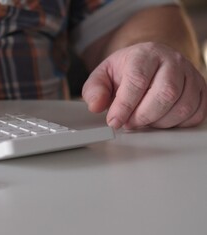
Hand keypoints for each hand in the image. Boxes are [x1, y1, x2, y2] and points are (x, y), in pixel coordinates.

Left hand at [82, 42, 206, 128]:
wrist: (150, 61)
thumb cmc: (126, 70)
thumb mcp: (103, 75)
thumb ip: (94, 90)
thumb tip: (96, 106)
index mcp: (145, 54)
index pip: (138, 80)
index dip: (125, 106)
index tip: (114, 121)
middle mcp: (172, 60)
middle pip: (165, 93)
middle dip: (143, 116)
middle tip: (129, 123)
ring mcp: (190, 74)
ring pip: (183, 106)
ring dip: (160, 122)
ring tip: (143, 120)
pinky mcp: (201, 89)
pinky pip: (197, 113)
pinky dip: (178, 124)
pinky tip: (161, 120)